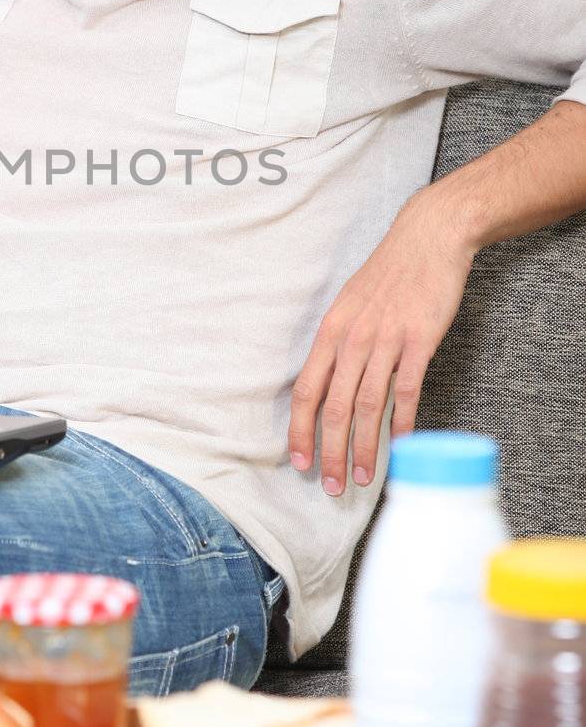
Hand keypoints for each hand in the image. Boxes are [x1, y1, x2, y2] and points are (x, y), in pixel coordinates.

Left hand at [287, 197, 475, 494]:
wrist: (427, 239)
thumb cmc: (387, 275)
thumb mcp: (350, 306)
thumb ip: (340, 345)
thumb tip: (329, 386)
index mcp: (330, 332)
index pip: (306, 392)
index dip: (299, 431)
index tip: (299, 463)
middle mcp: (352, 339)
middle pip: (333, 408)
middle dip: (329, 453)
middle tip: (331, 487)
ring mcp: (385, 340)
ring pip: (367, 407)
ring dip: (364, 448)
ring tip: (364, 479)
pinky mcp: (418, 341)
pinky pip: (407, 391)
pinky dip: (402, 424)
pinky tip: (401, 449)